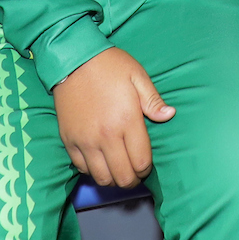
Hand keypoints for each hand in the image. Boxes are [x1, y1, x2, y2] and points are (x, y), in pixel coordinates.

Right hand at [53, 48, 172, 187]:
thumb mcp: (137, 76)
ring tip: (118, 169)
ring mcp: (85, 141)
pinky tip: (100, 161)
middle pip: (122, 177)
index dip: (147, 169)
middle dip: (133, 179)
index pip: (141, 162)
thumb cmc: (109, 66)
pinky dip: (93, 171)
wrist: (73, 60)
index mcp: (126, 121)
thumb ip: (154, 100)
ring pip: (102, 178)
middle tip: (134, 172)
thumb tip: (169, 115)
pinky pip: (82, 169)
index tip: (146, 164)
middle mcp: (105, 136)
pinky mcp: (69, 141)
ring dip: (113, 179)